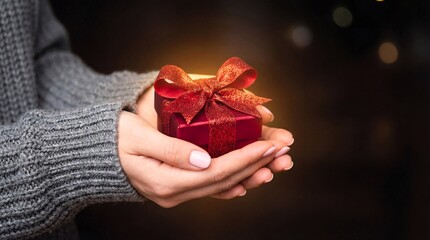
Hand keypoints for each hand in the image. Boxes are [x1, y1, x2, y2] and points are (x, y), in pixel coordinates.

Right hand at [124, 87, 293, 204]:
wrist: (95, 157)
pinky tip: (249, 177)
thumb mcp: (139, 138)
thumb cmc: (114, 140)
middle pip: (225, 180)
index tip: (269, 144)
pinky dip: (232, 179)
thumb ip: (172, 149)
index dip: (246, 157)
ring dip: (250, 172)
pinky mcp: (177, 189)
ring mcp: (177, 194)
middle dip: (256, 163)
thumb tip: (205, 160)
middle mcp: (175, 193)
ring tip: (275, 161)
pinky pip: (210, 186)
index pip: (217, 171)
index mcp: (167, 181)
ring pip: (221, 184)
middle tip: (282, 148)